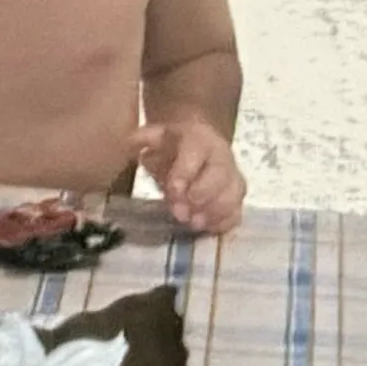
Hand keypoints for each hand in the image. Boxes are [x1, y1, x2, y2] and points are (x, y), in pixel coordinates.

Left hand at [133, 114, 246, 233]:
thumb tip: (129, 142)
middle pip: (219, 175)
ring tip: (193, 224)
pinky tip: (206, 229)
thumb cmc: (171, 145)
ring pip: (232, 194)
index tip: (172, 190)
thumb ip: (143, 139)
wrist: (196, 145)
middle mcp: (221, 156)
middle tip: (180, 214)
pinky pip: (237, 212)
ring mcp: (232, 178)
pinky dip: (224, 222)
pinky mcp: (236, 198)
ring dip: (214, 212)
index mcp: (199, 138)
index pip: (196, 152)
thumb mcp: (154, 136)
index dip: (185, 172)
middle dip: (201, 195)